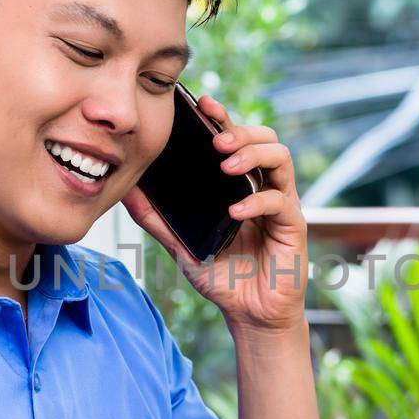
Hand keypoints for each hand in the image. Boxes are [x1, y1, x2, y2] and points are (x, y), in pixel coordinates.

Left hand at [123, 94, 307, 333]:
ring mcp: (281, 205)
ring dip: (254, 155)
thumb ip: (156, 218)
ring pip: (281, 158)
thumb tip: (125, 192)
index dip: (222, 117)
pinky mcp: (293, 227)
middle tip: (216, 141)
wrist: (249, 314)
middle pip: (266, 138)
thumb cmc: (222, 276)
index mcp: (240, 184)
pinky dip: (256, 202)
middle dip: (241, 131)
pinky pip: (280, 201)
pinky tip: (235, 211)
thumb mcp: (181, 244)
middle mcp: (264, 188)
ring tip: (228, 166)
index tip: (201, 104)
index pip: (236, 139)